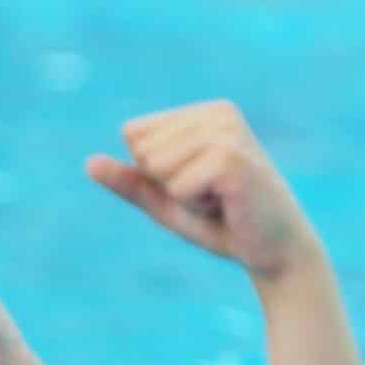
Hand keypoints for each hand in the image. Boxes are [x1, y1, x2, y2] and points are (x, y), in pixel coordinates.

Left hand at [87, 101, 322, 282]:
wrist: (275, 253)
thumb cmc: (222, 224)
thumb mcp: (166, 201)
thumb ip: (130, 181)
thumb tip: (88, 163)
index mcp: (204, 112)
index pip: (134, 134)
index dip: (155, 172)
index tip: (197, 185)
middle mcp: (219, 113)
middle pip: (142, 150)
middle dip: (168, 185)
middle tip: (211, 197)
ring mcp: (228, 132)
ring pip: (156, 166)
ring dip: (182, 197)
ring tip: (220, 201)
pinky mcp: (232, 159)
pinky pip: (176, 187)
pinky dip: (194, 207)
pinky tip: (228, 206)